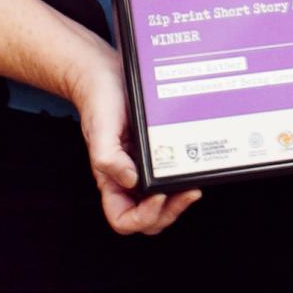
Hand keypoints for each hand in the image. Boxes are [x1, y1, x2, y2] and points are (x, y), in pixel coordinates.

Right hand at [66, 43, 200, 235]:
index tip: (159, 195)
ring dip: (179, 201)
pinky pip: (169, 175)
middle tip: (189, 193)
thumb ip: (108, 158)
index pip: (123, 219)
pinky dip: (181, 177)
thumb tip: (131, 180)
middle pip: (148, 218)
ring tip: (194, 184)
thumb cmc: (98, 99)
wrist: (105, 72)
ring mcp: (142, 167)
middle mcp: (126, 178)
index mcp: (110, 180)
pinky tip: (192, 165)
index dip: (143, 217)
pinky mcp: (154, 152)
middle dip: (169, 212)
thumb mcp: (100, 128)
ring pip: (162, 201)